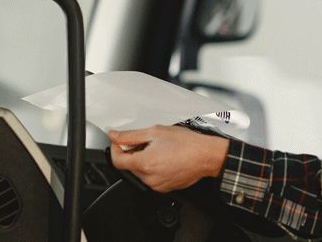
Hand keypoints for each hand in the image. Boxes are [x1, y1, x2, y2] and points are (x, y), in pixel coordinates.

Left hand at [108, 125, 228, 192]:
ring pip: (140, 172)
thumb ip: (131, 135)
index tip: (120, 142)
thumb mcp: (156, 132)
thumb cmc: (187, 144)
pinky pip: (151, 178)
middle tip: (145, 141)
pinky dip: (152, 168)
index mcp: (145, 163)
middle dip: (132, 153)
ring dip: (142, 160)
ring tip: (157, 149)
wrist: (206, 156)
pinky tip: (163, 158)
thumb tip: (115, 136)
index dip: (115, 149)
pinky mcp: (164, 188)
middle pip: (128, 166)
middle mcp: (149, 178)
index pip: (117, 161)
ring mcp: (157, 185)